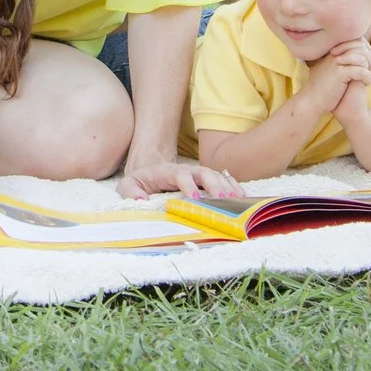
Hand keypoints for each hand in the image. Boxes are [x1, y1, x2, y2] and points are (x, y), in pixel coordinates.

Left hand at [116, 159, 238, 199]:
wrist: (150, 171)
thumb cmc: (140, 181)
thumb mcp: (128, 184)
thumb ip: (130, 191)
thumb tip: (141, 200)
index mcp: (167, 171)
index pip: (180, 174)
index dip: (188, 184)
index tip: (195, 199)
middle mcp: (186, 170)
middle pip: (203, 172)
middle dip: (213, 185)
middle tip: (222, 200)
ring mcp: (198, 174)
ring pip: (216, 175)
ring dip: (227, 186)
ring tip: (236, 200)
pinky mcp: (206, 180)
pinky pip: (223, 180)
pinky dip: (233, 186)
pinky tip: (242, 196)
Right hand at [301, 40, 370, 113]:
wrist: (310, 101)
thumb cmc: (321, 89)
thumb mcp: (329, 71)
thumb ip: (339, 63)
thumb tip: (354, 59)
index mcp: (333, 52)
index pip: (354, 41)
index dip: (364, 50)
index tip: (366, 64)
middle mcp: (334, 54)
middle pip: (360, 46)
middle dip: (369, 58)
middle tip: (369, 70)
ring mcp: (336, 62)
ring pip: (362, 57)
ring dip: (369, 68)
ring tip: (367, 78)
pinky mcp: (340, 73)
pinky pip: (361, 71)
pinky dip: (368, 77)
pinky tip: (366, 84)